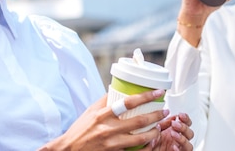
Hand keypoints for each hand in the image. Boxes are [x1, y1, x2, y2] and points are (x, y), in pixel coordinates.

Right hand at [39, 90, 168, 150]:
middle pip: (139, 121)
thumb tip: (117, 88)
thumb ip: (104, 101)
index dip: (146, 96)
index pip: (128, 102)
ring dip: (154, 132)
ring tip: (161, 126)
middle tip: (165, 110)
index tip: (158, 92)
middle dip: (156, 115)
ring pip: (140, 138)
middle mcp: (108, 129)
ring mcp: (112, 144)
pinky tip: (153, 142)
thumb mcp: (90, 112)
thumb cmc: (80, 130)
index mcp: (102, 115)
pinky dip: (147, 147)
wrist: (69, 150)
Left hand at [154, 113, 192, 150]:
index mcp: (176, 131)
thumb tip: (168, 114)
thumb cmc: (153, 142)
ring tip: (173, 134)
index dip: (186, 119)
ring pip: (189, 145)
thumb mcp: (156, 130)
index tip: (180, 115)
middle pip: (190, 134)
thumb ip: (163, 123)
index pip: (186, 124)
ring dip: (182, 139)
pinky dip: (179, 150)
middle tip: (174, 124)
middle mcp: (179, 140)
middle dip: (183, 127)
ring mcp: (179, 149)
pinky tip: (174, 147)